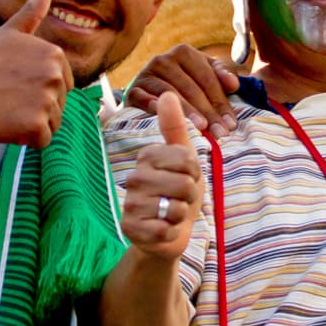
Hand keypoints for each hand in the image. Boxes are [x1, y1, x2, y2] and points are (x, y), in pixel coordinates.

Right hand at [0, 0, 74, 148]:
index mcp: (55, 55)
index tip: (17, 82)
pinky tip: (8, 124)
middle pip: (61, 103)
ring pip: (54, 122)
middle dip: (39, 106)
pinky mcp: (37, 125)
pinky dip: (28, 139)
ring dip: (34, 122)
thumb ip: (32, 12)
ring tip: (9, 109)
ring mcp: (47, 100)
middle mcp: (55, 75)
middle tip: (11, 97)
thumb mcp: (9, 33)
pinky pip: (44, 140)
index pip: (64, 83)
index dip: (40, 87)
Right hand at [120, 92, 203, 260]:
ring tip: (171, 213)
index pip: (187, 159)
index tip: (186, 177)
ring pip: (175, 208)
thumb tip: (166, 93)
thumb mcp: (184, 158)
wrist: (169, 231)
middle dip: (190, 196)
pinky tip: (163, 229)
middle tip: (179, 198)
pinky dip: (171, 232)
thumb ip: (175, 128)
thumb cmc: (178, 192)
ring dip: (181, 214)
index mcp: (147, 156)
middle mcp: (134, 177)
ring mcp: (130, 204)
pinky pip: (164, 230)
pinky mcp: (130, 229)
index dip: (195, 173)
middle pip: (184, 184)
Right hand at [124, 44, 239, 136]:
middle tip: (220, 133)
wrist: (147, 94)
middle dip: (208, 112)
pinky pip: (144, 98)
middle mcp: (164, 59)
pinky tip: (167, 118)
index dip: (221, 102)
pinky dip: (154, 106)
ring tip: (202, 128)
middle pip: (191, 87)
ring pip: (171, 93)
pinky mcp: (133, 90)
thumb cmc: (184, 87)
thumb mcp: (203, 78)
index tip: (232, 124)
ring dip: (187, 111)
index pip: (208, 78)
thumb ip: (221, 78)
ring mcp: (146, 73)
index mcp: (185, 53)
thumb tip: (234, 84)